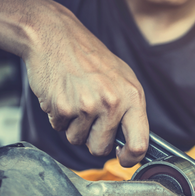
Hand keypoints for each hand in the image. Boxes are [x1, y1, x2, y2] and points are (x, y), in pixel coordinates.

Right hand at [23, 8, 148, 166]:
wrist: (55, 36)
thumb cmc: (90, 58)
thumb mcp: (123, 78)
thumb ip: (130, 109)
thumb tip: (133, 143)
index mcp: (132, 96)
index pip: (139, 144)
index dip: (130, 159)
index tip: (122, 158)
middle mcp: (112, 103)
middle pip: (101, 149)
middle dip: (92, 139)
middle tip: (89, 116)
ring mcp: (87, 106)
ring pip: (77, 140)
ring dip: (73, 126)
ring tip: (75, 99)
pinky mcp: (62, 107)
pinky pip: (59, 128)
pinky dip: (58, 116)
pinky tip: (63, 94)